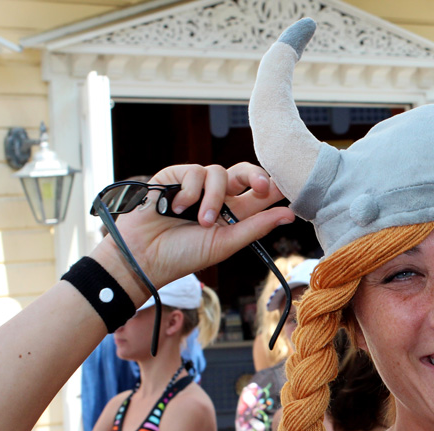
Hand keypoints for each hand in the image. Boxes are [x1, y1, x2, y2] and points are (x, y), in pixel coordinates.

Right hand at [92, 163, 295, 291]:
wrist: (143, 256)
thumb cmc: (184, 255)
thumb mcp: (226, 243)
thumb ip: (256, 227)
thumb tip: (290, 214)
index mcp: (233, 214)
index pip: (258, 194)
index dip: (272, 188)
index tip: (285, 188)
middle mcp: (217, 197)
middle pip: (244, 173)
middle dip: (255, 175)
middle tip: (262, 187)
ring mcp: (196, 186)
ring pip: (218, 173)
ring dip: (213, 199)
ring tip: (201, 221)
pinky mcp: (174, 177)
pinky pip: (194, 171)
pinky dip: (189, 191)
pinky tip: (177, 209)